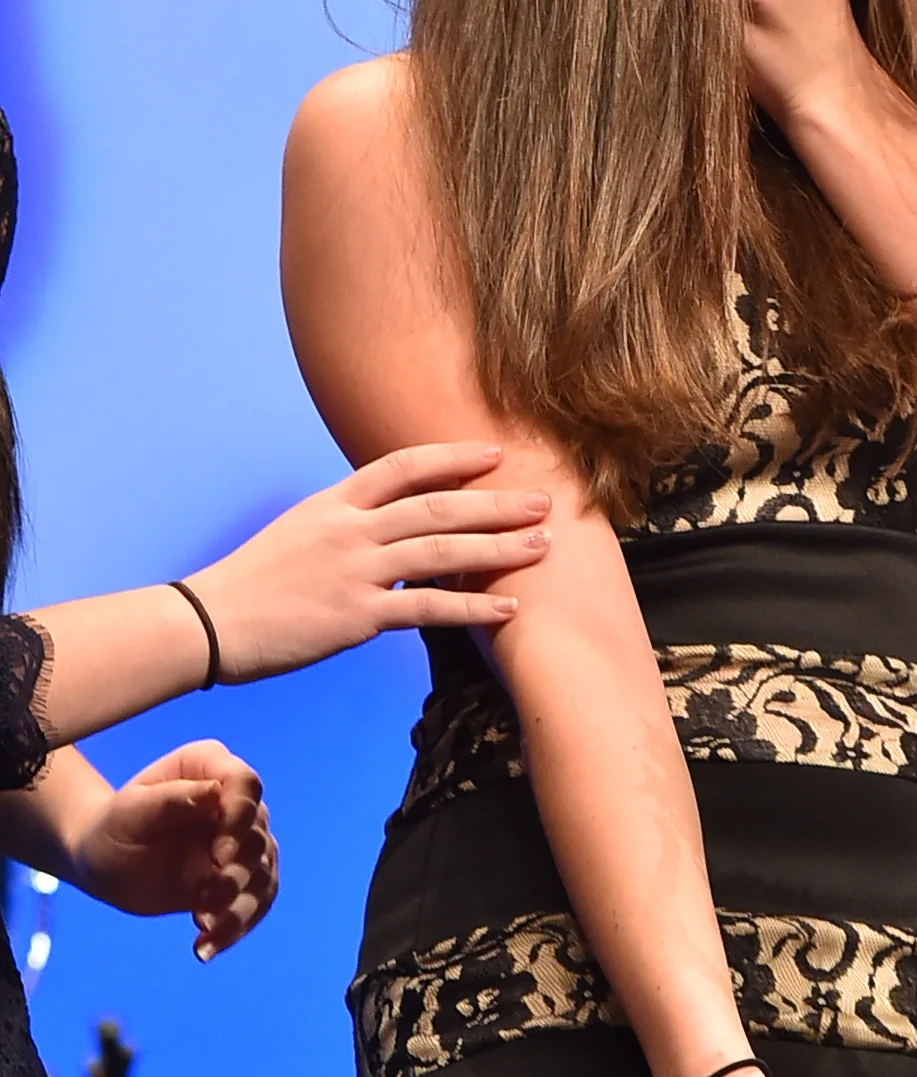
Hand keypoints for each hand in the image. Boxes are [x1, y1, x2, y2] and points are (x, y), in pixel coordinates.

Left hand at [70, 742, 276, 959]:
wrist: (107, 864)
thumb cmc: (112, 830)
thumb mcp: (129, 814)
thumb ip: (169, 800)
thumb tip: (213, 792)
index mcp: (208, 767)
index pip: (245, 784)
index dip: (240, 818)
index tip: (219, 855)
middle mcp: (234, 800)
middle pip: (258, 835)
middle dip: (236, 875)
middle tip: (202, 904)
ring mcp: (242, 839)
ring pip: (264, 874)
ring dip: (239, 909)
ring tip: (204, 935)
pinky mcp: (242, 876)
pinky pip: (256, 902)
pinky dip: (237, 928)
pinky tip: (206, 948)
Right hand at [184, 441, 551, 682]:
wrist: (211, 623)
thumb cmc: (255, 581)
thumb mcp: (298, 530)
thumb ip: (346, 520)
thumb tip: (388, 515)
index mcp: (334, 503)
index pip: (402, 466)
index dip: (451, 457)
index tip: (494, 453)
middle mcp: (350, 529)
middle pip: (436, 506)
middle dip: (495, 502)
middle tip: (544, 499)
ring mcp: (354, 571)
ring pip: (441, 551)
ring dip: (497, 547)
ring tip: (541, 544)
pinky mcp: (356, 616)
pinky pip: (427, 608)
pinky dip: (472, 607)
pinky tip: (508, 606)